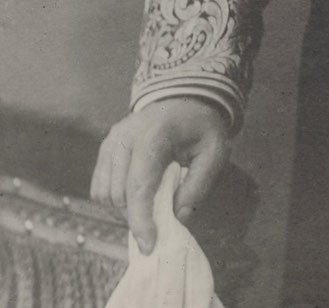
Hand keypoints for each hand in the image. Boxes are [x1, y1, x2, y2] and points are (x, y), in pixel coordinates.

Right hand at [90, 97, 230, 253]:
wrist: (185, 99)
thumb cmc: (201, 127)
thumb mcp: (214, 152)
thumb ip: (199, 185)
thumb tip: (178, 218)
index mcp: (154, 135)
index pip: (139, 186)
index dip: (141, 220)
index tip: (149, 245)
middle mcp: (125, 136)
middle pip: (119, 194)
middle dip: (136, 218)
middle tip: (159, 224)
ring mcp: (112, 141)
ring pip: (104, 194)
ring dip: (123, 211)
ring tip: (150, 207)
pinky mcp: (105, 147)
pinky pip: (99, 187)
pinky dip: (114, 201)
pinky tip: (136, 197)